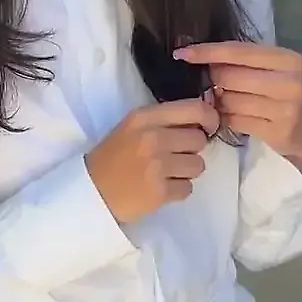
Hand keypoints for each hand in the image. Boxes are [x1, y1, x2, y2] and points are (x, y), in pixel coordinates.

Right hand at [83, 98, 222, 223]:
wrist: (91, 191)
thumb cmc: (113, 157)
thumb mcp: (132, 127)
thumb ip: (163, 121)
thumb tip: (202, 122)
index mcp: (144, 118)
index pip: (195, 109)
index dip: (210, 118)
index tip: (208, 128)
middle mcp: (152, 138)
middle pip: (199, 140)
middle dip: (192, 149)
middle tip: (174, 155)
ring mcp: (157, 166)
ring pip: (198, 165)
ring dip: (187, 171)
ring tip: (166, 173)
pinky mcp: (160, 193)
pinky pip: (188, 188)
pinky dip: (178, 190)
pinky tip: (160, 187)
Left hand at [173, 41, 301, 172]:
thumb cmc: (286, 93)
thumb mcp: (275, 70)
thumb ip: (244, 61)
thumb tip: (196, 53)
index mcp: (288, 60)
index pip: (238, 51)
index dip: (207, 52)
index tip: (182, 53)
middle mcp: (290, 83)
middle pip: (229, 76)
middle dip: (214, 80)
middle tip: (215, 85)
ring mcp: (286, 110)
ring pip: (229, 100)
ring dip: (219, 102)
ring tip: (227, 101)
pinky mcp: (278, 132)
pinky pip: (234, 121)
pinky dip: (226, 118)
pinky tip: (233, 117)